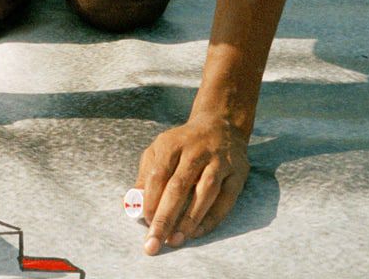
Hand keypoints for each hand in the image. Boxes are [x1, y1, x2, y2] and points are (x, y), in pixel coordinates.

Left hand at [133, 115, 249, 254]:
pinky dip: (211, 219)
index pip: (158, 175)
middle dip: (165, 217)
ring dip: (189, 219)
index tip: (145, 222)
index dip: (150, 201)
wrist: (221, 125)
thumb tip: (131, 203)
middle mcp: (197, 150)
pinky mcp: (238, 173)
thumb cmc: (184, 145)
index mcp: (172, 143)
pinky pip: (225, 200)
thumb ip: (146, 175)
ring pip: (205, 192)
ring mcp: (219, 161)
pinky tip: (196, 232)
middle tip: (154, 242)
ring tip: (175, 240)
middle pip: (179, 186)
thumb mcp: (160, 150)